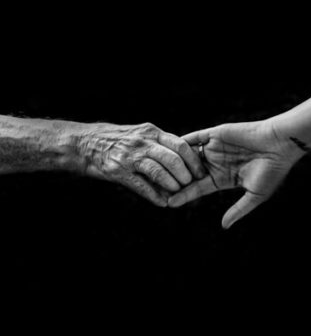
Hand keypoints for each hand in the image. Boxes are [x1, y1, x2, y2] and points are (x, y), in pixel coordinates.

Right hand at [77, 121, 204, 206]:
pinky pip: (141, 186)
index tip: (201, 172)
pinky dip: (154, 196)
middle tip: (190, 184)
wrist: (83, 143)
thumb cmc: (117, 140)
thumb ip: (160, 144)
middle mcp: (142, 143)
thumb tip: (184, 160)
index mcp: (151, 132)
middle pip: (173, 159)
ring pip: (159, 172)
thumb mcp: (140, 134)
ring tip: (177, 193)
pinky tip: (162, 202)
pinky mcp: (118, 171)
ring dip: (172, 186)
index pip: (181, 145)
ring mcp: (129, 157)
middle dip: (185, 175)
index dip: (194, 161)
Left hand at [167, 120, 305, 228]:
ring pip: (188, 155)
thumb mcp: (255, 195)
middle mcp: (216, 163)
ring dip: (174, 161)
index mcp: (223, 178)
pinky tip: (168, 147)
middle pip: (188, 172)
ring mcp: (215, 147)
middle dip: (173, 179)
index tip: (168, 203)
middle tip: (155, 185)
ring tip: (158, 168)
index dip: (184, 195)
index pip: (198, 188)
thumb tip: (224, 226)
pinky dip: (182, 142)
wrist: (280, 144)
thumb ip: (238, 209)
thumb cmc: (272, 171)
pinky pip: (195, 137)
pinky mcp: (216, 133)